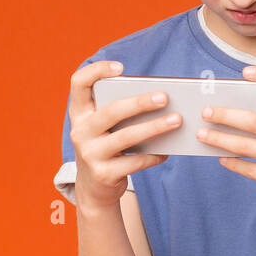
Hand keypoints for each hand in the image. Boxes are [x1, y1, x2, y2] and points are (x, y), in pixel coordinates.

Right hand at [68, 60, 175, 209]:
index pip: (78, 83)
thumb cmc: (107, 147)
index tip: (121, 68)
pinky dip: (154, 155)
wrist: (94, 187)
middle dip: (140, 103)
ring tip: (177, 120)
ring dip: (154, 127)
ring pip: (126, 137)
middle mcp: (80, 131)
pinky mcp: (103, 174)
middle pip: (111, 111)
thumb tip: (161, 101)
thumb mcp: (105, 128)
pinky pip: (135, 161)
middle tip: (165, 97)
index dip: (96, 71)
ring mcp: (90, 154)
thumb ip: (121, 113)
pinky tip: (167, 151)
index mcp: (80, 114)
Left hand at [198, 65, 255, 219]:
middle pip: (255, 120)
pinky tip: (220, 157)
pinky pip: (250, 169)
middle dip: (226, 115)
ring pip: (246, 146)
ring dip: (220, 139)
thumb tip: (232, 114)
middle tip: (206, 111)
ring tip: (202, 134)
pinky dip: (232, 163)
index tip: (246, 72)